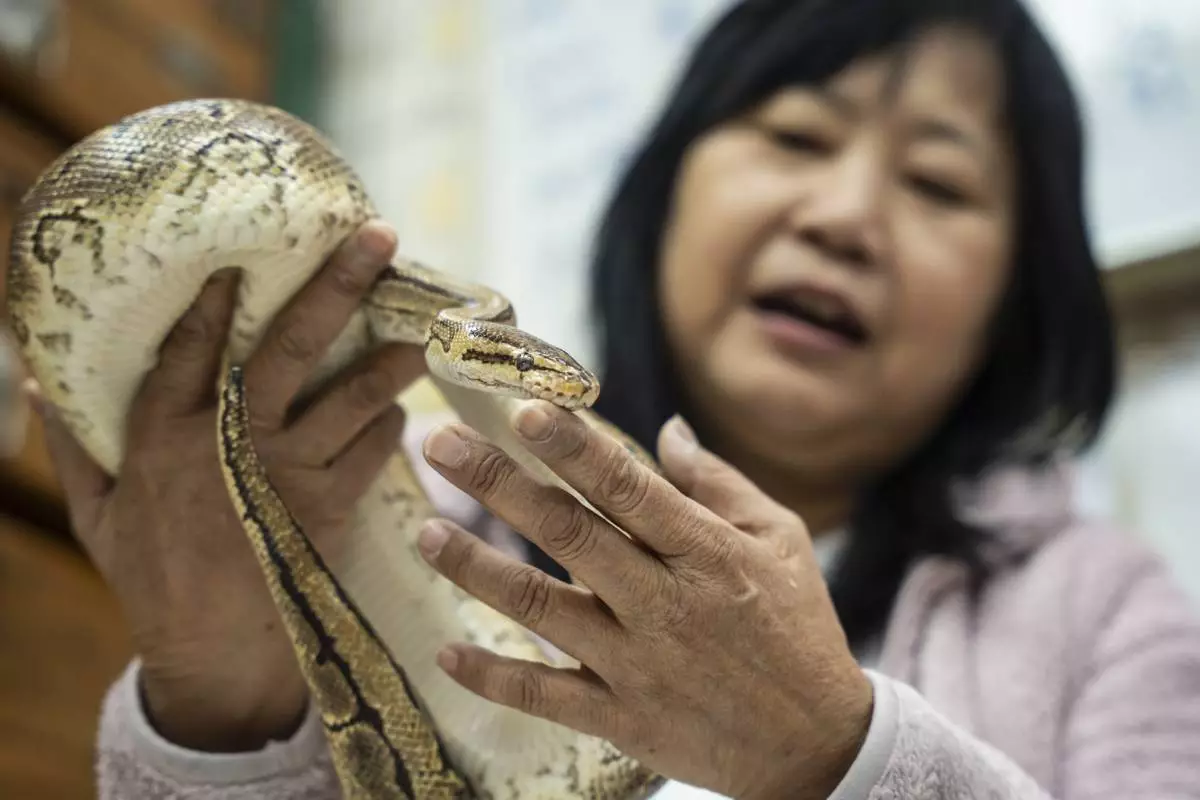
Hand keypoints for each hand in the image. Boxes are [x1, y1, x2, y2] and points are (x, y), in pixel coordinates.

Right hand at [29, 221, 426, 751]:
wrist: (215, 655)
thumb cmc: (152, 575)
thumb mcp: (94, 513)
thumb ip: (73, 444)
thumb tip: (41, 379)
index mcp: (164, 438)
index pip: (190, 348)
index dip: (219, 297)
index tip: (245, 253)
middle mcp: (232, 445)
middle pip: (290, 349)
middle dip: (337, 288)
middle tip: (378, 240)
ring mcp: (289, 476)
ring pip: (353, 398)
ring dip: (391, 359)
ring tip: (423, 327)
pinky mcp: (332, 508)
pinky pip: (373, 449)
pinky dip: (389, 425)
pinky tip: (395, 410)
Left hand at [415, 405, 873, 799]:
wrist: (813, 745)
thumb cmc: (798, 628)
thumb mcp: (781, 540)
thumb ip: (720, 484)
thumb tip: (665, 429)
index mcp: (706, 551)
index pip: (627, 487)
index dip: (571, 447)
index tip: (521, 409)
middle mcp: (664, 603)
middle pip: (567, 534)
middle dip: (498, 484)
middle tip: (440, 445)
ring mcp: (637, 664)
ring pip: (542, 608)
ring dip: (477, 569)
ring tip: (426, 532)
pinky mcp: (621, 718)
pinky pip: (544, 694)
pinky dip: (493, 675)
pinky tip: (447, 652)